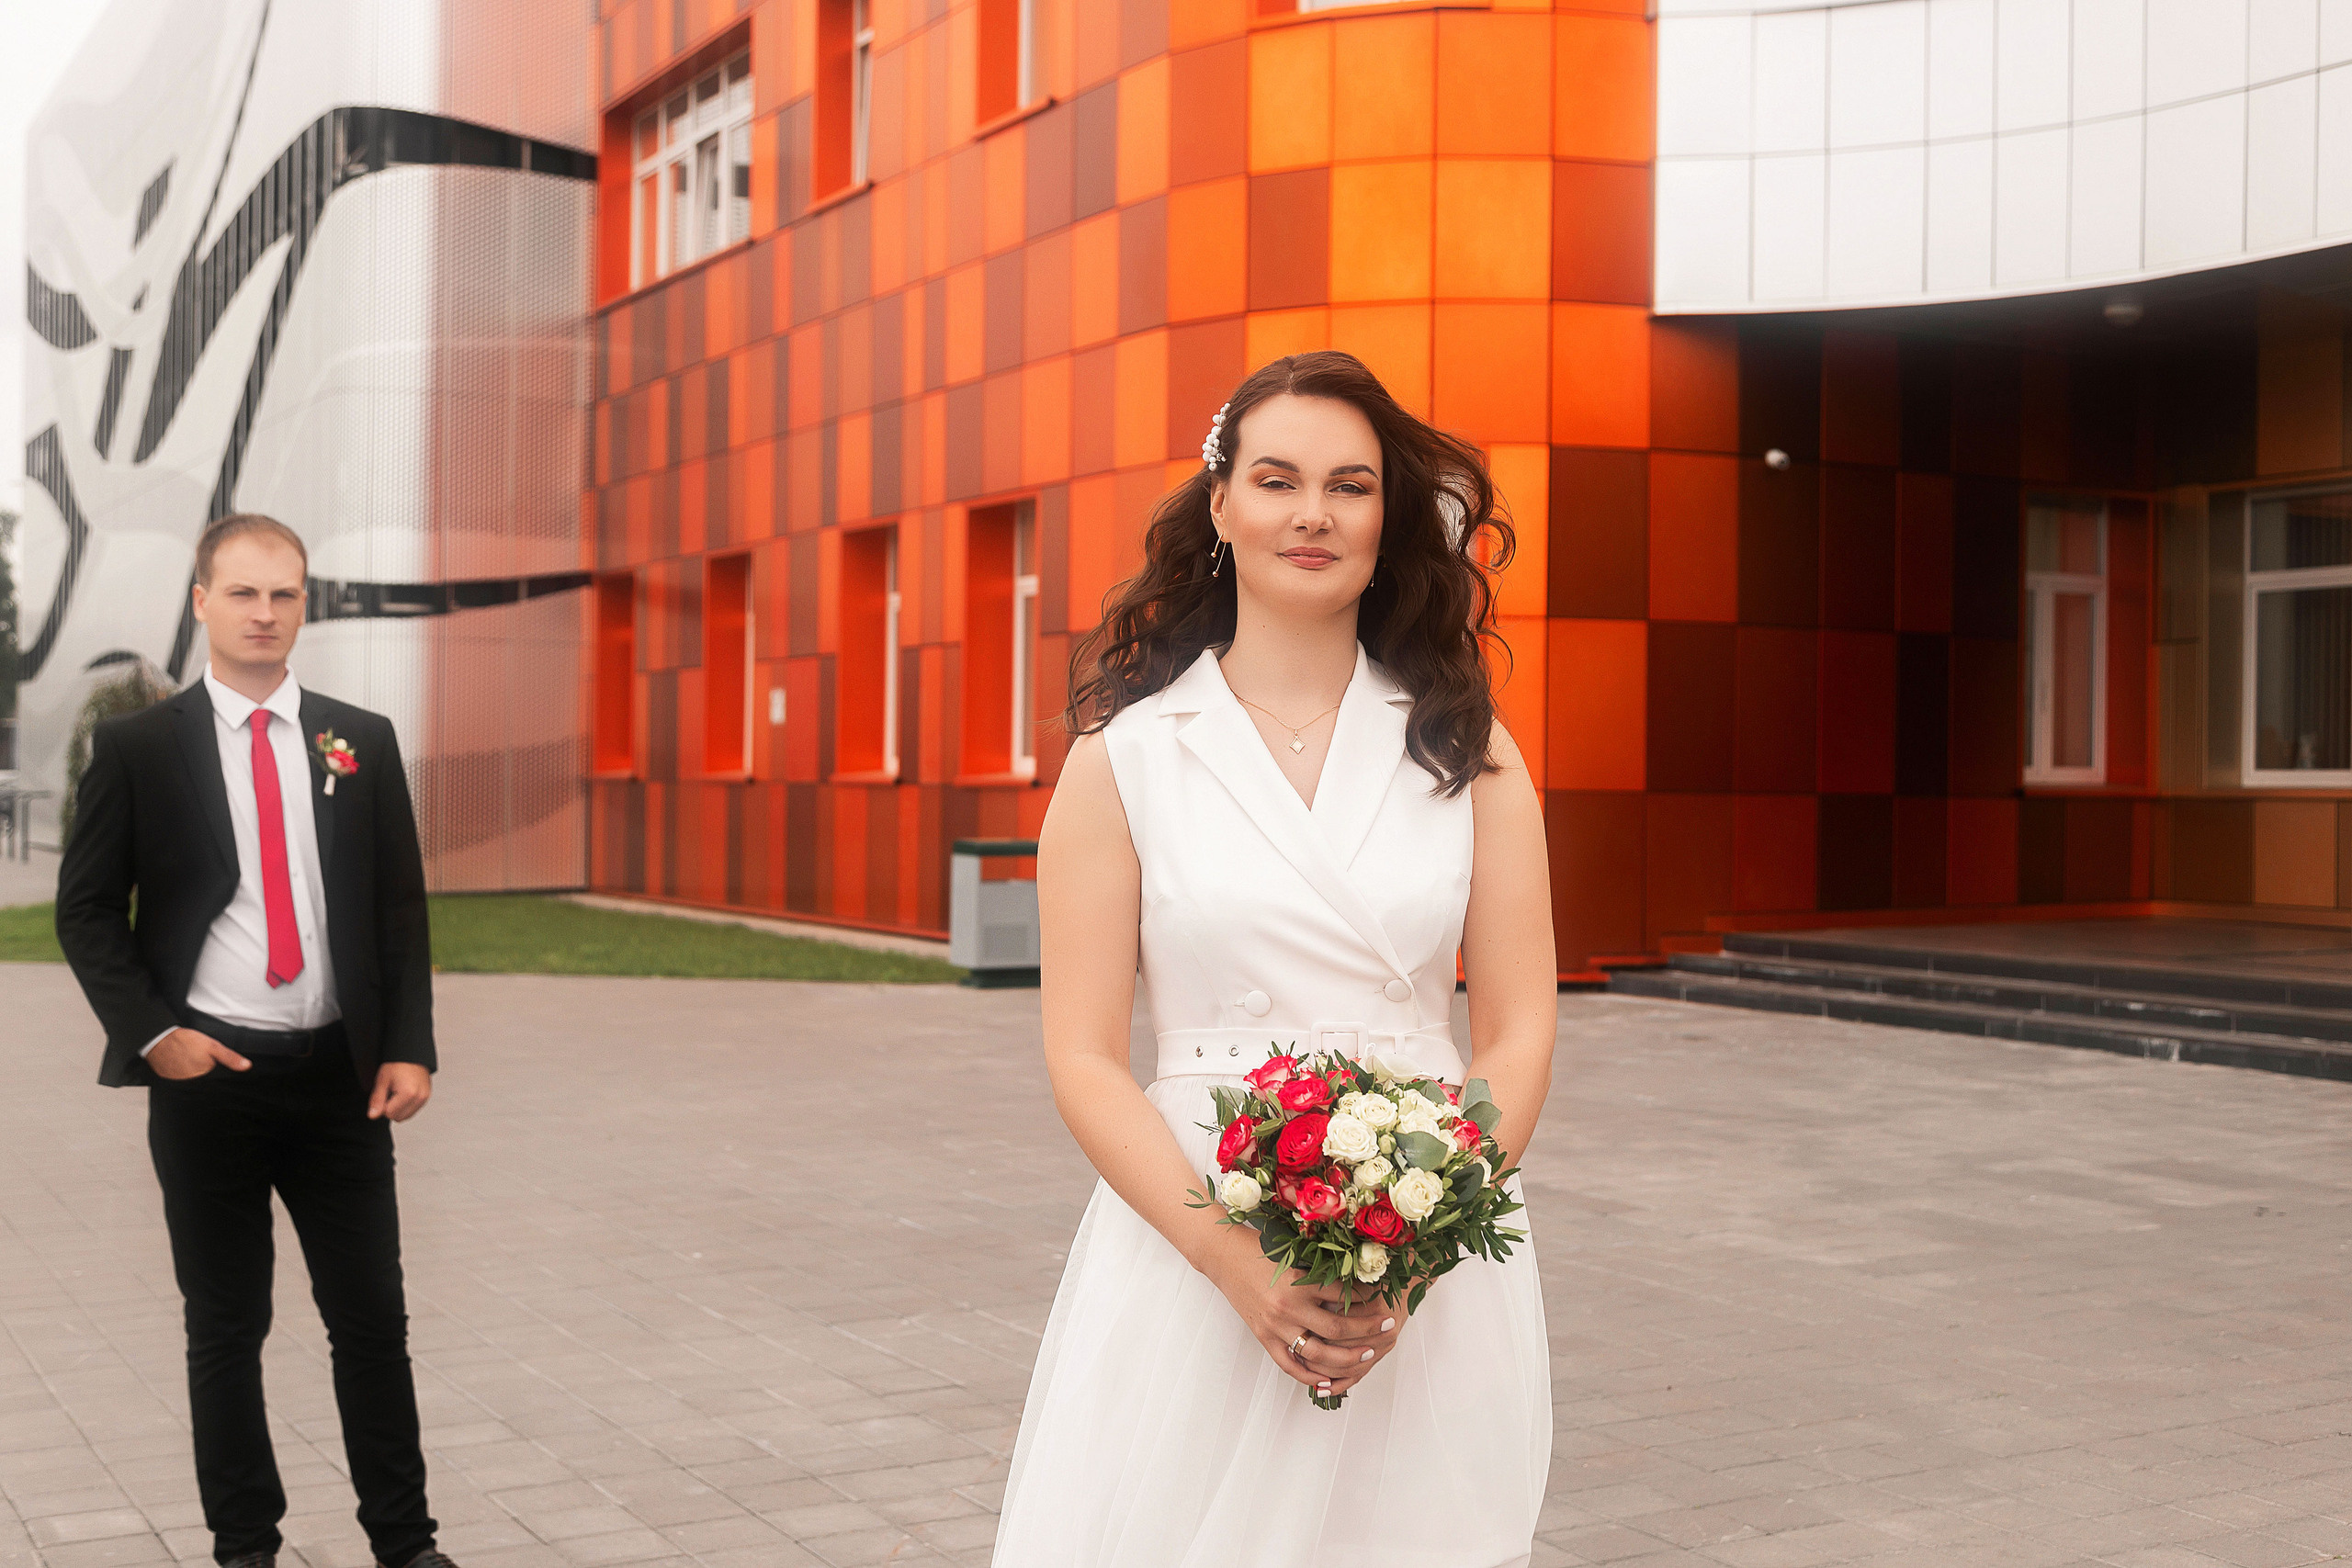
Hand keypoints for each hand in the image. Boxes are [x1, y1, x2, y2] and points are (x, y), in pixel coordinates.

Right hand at [148, 1028, 249, 1079]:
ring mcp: (179, 1082)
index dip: (216, 1073)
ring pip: (191, 1080)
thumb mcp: (212, 1046)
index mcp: (205, 1074)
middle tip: (197, 1059)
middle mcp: (192, 1082)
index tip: (212, 1065)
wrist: (158, 1039)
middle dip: (205, 1073)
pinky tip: (180, 1063)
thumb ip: (229, 1057)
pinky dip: (181, 1073)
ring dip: (192, 1073)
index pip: (216, 1080)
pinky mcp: (168, 1080)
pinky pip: (178, 1079)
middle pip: (204, 1080)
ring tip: (188, 1060)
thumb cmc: (185, 1041)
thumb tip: (246, 1066)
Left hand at [368, 1062, 432, 1120]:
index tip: (385, 1092)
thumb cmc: (397, 1065)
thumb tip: (372, 1116)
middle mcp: (419, 1097)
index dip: (383, 1104)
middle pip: (397, 1118)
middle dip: (391, 1108)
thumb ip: (377, 1100)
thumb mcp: (382, 1081)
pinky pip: (412, 1111)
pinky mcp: (426, 1098)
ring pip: (405, 1117)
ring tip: (398, 1092)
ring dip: (398, 1109)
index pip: (389, 1114)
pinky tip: (404, 1094)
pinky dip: (405, 1106)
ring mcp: (424, 1098)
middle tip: (391, 1092)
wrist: (411, 1055)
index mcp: (408, 1093)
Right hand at [1205, 1229, 1400, 1399]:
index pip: (1343, 1294)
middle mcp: (1287, 1308)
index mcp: (1297, 1282)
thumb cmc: (1259, 1247)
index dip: (1368, 1296)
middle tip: (1389, 1326)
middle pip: (1337, 1328)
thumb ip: (1321, 1268)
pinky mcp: (1263, 1338)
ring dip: (1347, 1357)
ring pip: (1318, 1354)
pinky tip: (1330, 1378)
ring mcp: (1274, 1327)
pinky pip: (1290, 1365)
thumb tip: (1358, 1276)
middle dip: (1368, 1329)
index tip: (1385, 1294)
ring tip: (1368, 1353)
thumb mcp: (1293, 1252)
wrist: (1222, 1256)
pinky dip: (1310, 1375)